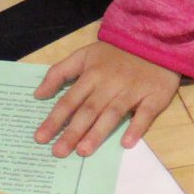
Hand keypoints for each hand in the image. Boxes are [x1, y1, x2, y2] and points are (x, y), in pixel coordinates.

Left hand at [33, 40, 180, 156]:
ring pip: (112, 114)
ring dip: (98, 132)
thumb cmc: (115, 53)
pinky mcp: (154, 96)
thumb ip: (59, 72)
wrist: (155, 40)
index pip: (69, 100)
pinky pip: (145, 114)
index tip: (41, 138)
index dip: (55, 119)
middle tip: (58, 152)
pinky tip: (126, 143)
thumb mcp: (83, 55)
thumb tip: (38, 94)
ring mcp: (132, 91)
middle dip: (72, 132)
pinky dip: (136, 128)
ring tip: (83, 151)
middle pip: (88, 110)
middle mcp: (110, 84)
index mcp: (91, 75)